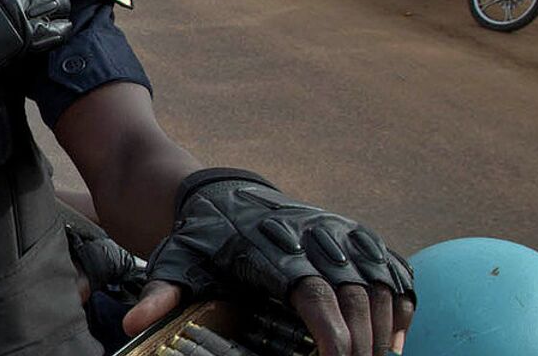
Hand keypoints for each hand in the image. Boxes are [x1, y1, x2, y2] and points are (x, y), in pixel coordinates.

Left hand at [121, 169, 414, 355]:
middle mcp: (314, 235)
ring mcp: (340, 232)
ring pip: (381, 284)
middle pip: (355, 294)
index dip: (332, 331)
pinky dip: (402, 306)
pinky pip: (395, 270)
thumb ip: (160, 294)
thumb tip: (135, 321)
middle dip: (364, 341)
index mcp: (272, 248)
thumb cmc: (198, 240)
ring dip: (387, 329)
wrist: (220, 196)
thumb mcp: (173, 264)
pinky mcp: (356, 236)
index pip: (313, 293)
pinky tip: (394, 341)